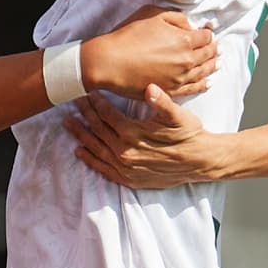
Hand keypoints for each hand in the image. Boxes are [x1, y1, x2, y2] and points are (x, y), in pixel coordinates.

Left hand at [64, 84, 223, 187]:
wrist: (200, 162)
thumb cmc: (189, 135)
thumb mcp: (179, 116)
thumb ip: (162, 102)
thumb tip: (150, 88)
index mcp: (134, 133)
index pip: (107, 115)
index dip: (95, 102)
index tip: (86, 91)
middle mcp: (125, 152)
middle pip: (98, 130)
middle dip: (84, 114)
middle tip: (72, 102)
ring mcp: (125, 167)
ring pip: (96, 148)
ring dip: (81, 135)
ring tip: (68, 124)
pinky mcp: (129, 179)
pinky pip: (103, 169)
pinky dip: (90, 160)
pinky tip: (80, 152)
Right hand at [81, 5, 215, 99]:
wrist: (110, 61)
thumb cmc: (128, 36)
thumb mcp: (153, 14)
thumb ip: (177, 17)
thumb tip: (190, 25)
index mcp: (185, 40)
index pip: (205, 37)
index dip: (208, 34)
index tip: (209, 33)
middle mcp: (186, 60)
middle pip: (207, 55)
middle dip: (214, 50)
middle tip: (218, 49)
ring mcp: (179, 78)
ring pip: (203, 72)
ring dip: (212, 67)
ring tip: (218, 64)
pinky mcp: (169, 91)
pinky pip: (192, 89)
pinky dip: (202, 85)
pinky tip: (207, 83)